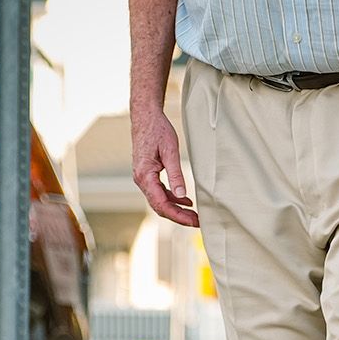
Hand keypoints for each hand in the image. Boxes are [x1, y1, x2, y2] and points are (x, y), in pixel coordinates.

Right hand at [131, 109, 197, 227]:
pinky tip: (186, 200)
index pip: (161, 204)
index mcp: (144, 175)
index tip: (193, 221)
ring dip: (176, 209)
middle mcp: (141, 179)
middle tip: (197, 222)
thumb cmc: (157, 130)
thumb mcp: (170, 151)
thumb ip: (176, 174)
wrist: (145, 116)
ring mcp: (143, 178)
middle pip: (160, 206)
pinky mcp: (147, 174)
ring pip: (160, 201)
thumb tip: (181, 194)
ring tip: (194, 215)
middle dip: (179, 216)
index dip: (178, 216)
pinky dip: (173, 198)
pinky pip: (159, 192)